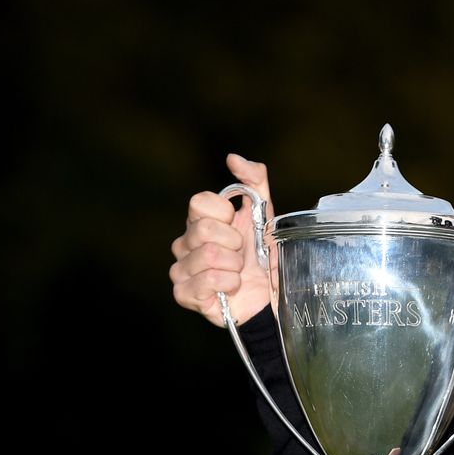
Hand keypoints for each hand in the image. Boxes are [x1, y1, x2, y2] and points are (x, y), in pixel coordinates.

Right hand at [169, 154, 276, 326]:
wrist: (272, 296)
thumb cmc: (264, 257)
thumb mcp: (266, 214)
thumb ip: (254, 181)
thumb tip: (233, 159)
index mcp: (200, 221)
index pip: (199, 202)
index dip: (226, 214)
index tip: (238, 226)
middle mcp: (185, 243)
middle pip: (203, 229)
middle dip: (235, 243)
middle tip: (242, 254)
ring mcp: (181, 269)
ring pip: (206, 255)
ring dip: (235, 266)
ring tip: (239, 272)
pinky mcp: (184, 294)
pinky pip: (205, 281)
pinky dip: (228, 284)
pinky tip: (232, 288)